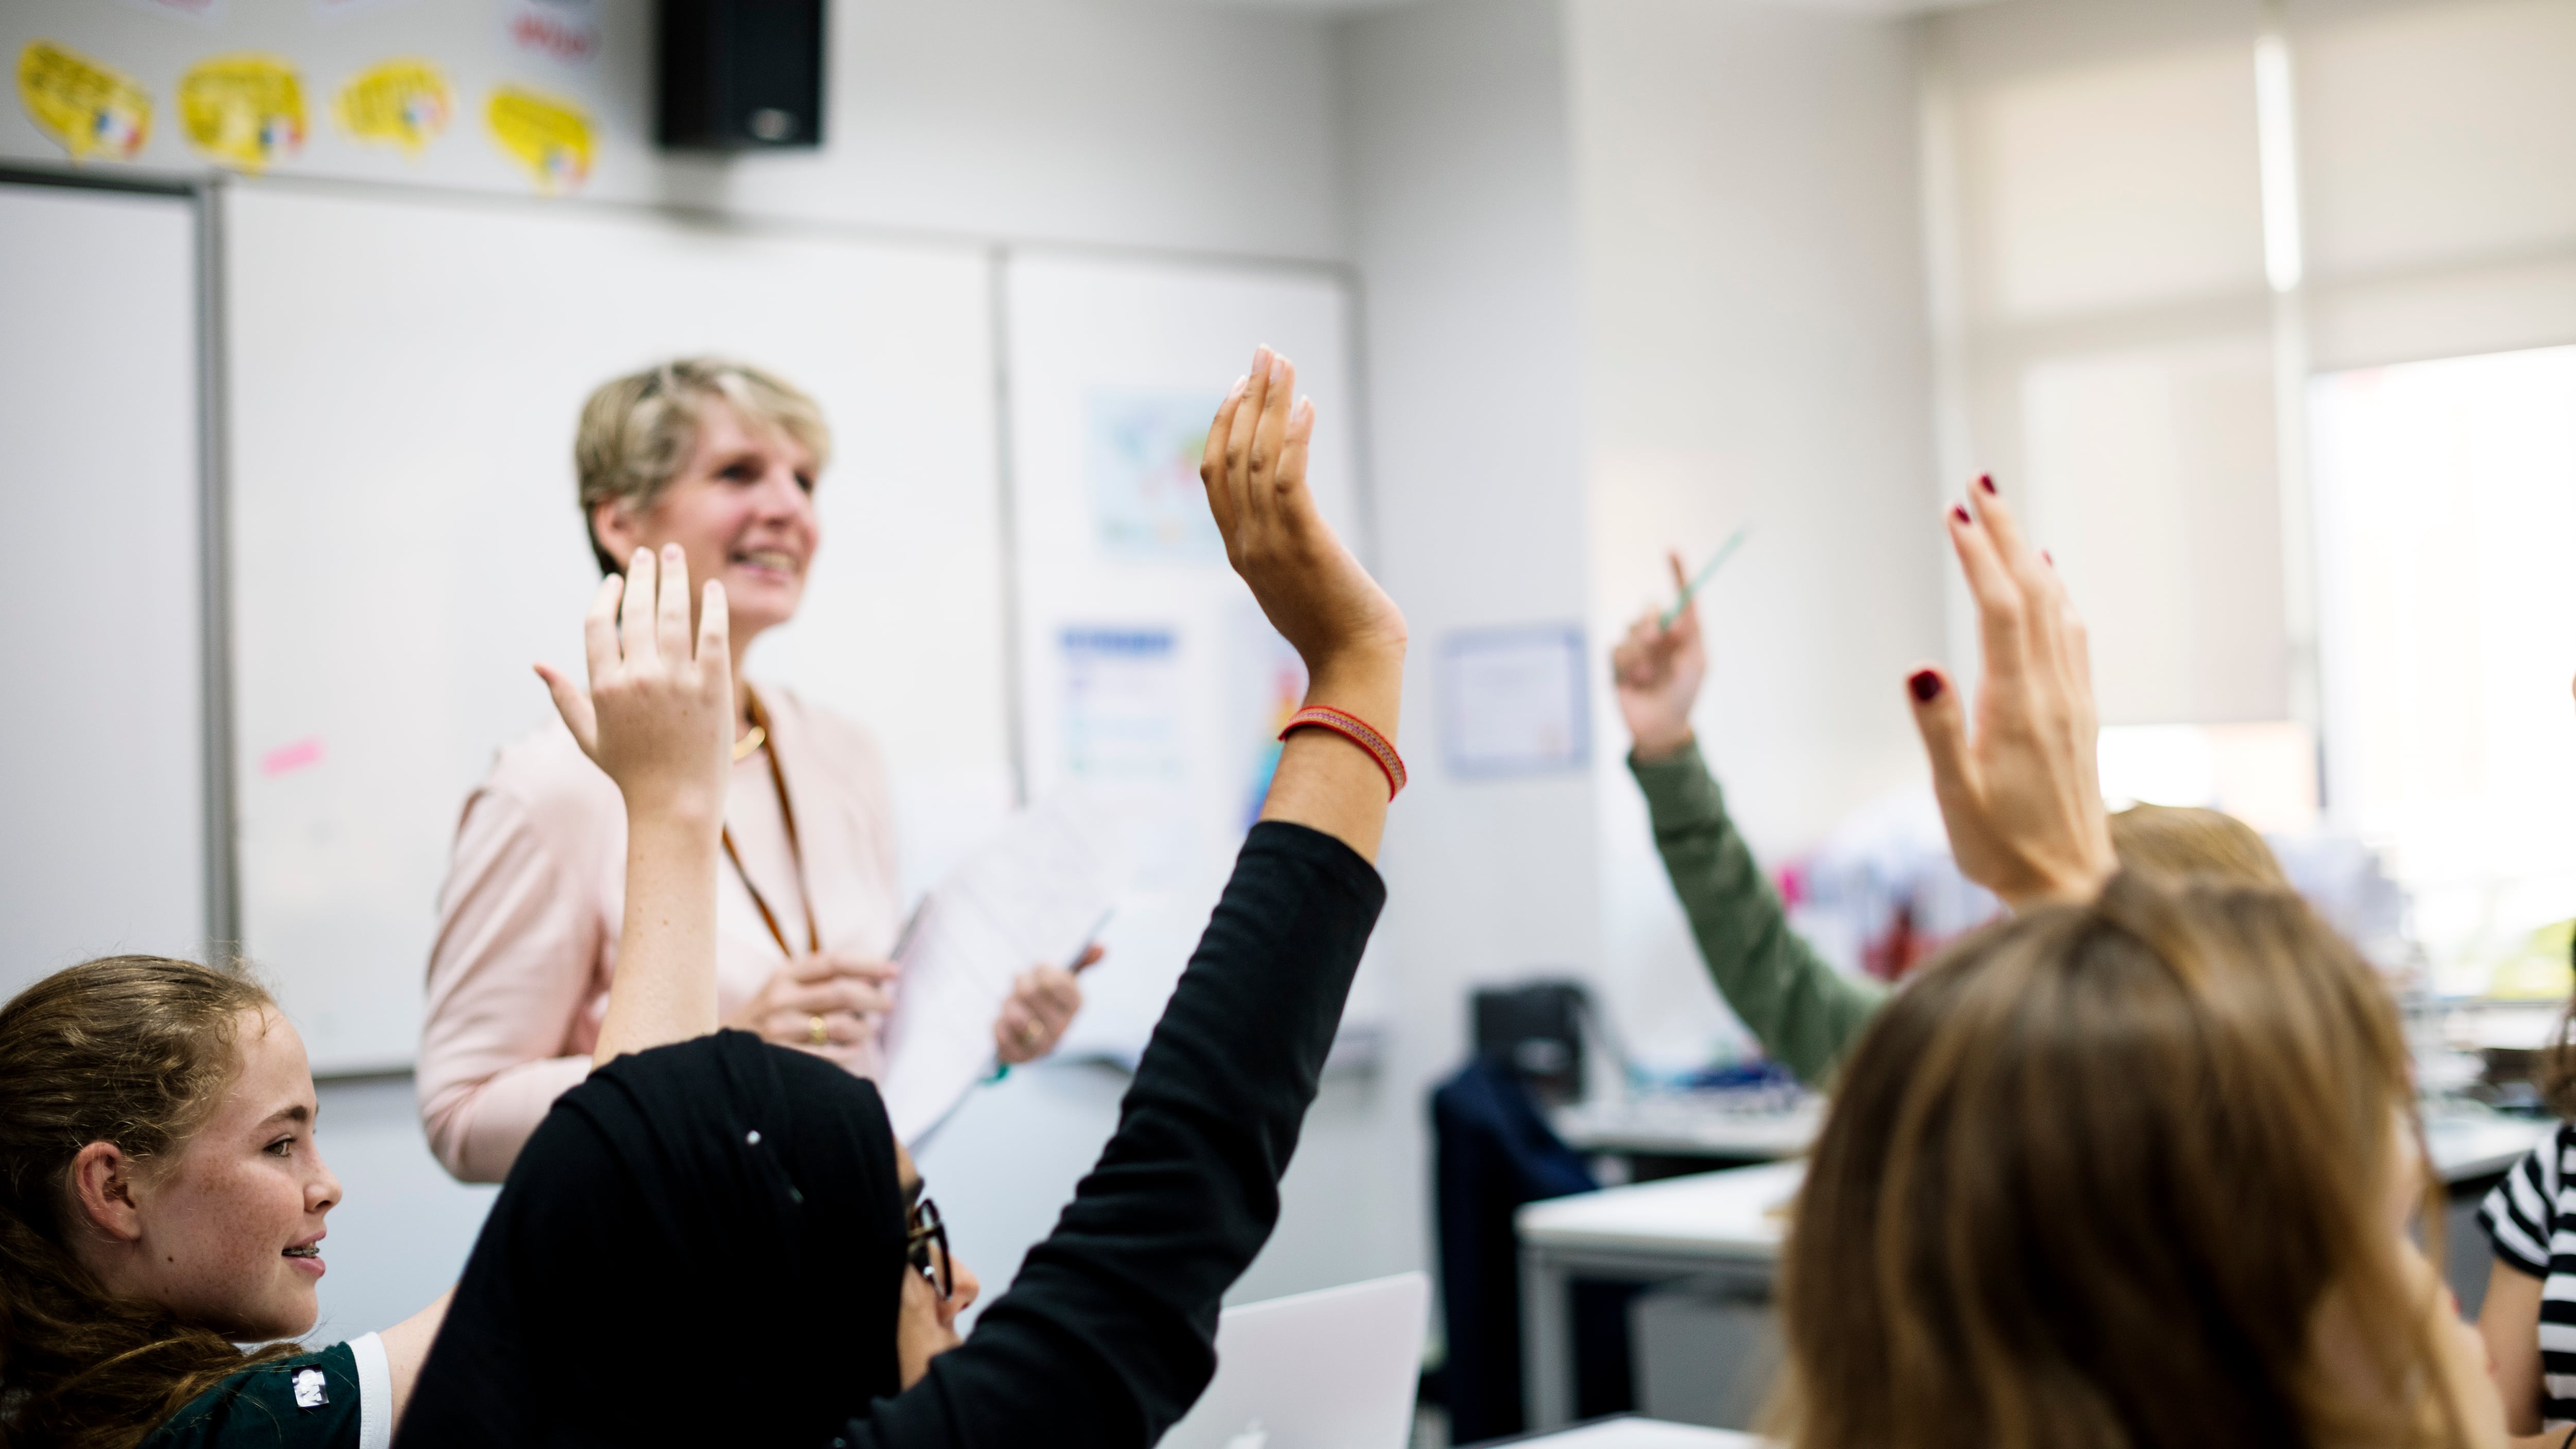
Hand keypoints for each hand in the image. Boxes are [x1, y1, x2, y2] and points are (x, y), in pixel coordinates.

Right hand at [537, 544, 731, 827]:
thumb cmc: (630, 772)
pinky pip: (713, 635)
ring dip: (674, 577)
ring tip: (674, 554)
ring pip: (674, 613)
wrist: (676, 803)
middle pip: (637, 610)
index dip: (606, 596)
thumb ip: (565, 697)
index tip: (616, 581)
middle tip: (648, 553)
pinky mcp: (712, 687)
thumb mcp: (588, 737)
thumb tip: (538, 664)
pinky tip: (712, 587)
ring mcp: (677, 681)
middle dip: (642, 574)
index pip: (598, 624)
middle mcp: (638, 678)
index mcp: (604, 686)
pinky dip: (712, 607)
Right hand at [725, 953, 897, 1064]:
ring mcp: (780, 1030)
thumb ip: (819, 979)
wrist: (722, 1055)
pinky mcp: (783, 1057)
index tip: (894, 970)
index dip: (869, 964)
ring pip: (841, 1026)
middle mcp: (780, 998)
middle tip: (890, 1003)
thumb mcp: (782, 988)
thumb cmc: (765, 1018)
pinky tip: (854, 1049)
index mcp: (783, 975)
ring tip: (870, 1030)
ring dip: (864, 1029)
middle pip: (842, 993)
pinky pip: (831, 1055)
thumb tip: (872, 979)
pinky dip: (850, 1052)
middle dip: (874, 999)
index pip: (834, 962)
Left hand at [992, 946, 1098, 1063]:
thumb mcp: (1062, 978)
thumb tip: (1100, 947)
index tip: (1038, 970)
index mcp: (1075, 1004)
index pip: (1054, 980)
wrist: (1029, 1035)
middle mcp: (1062, 1027)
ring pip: (1015, 1016)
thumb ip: (1081, 961)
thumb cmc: (1045, 999)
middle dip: (1020, 983)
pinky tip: (1004, 1020)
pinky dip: (998, 1023)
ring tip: (1011, 1004)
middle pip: (1029, 993)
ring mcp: (1042, 1045)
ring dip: (1008, 1004)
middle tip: (1020, 985)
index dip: (1040, 970)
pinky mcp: (1020, 1057)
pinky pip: (1001, 1033)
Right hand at [1200, 346, 1406, 687]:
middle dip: (1246, 397)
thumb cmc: (1338, 630)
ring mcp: (1269, 543)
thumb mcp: (1296, 583)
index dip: (1223, 425)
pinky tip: (1305, 405)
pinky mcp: (1303, 542)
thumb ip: (1284, 548)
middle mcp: (1246, 543)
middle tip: (1263, 353)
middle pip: (1232, 454)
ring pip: (1257, 458)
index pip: (1215, 475)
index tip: (1240, 386)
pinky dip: (1293, 437)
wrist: (1354, 666)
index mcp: (1240, 551)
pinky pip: (1288, 479)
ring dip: (1269, 404)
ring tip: (1283, 362)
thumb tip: (1295, 523)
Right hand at [1613, 551, 1707, 759]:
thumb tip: (1679, 610)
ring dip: (1640, 655)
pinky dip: (1626, 666)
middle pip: (1648, 610)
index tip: (1672, 552)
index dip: (1677, 573)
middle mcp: (1659, 636)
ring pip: (1629, 631)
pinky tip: (1634, 683)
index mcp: (1682, 633)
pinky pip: (1615, 650)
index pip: (1680, 597)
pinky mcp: (1618, 662)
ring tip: (1647, 678)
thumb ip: (1692, 634)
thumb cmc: (1685, 695)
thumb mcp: (1697, 663)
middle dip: (1650, 624)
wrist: (1660, 727)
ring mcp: (1637, 649)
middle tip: (1657, 641)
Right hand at [1904, 478, 2114, 909]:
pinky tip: (2047, 580)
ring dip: (2028, 555)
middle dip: (2005, 534)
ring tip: (2003, 514)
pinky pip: (2072, 636)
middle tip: (1980, 482)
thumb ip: (1938, 729)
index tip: (1955, 512)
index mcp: (2018, 707)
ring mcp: (2072, 701)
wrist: (2071, 889)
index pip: (2002, 610)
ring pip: (2055, 608)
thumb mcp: (1955, 797)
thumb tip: (1918, 665)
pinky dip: (2056, 596)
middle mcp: (2053, 693)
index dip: (1980, 557)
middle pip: (2034, 593)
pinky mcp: (2079, 715)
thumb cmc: (2001, 849)